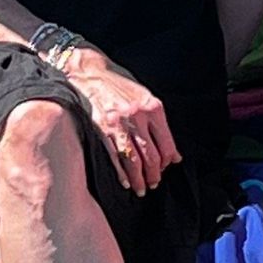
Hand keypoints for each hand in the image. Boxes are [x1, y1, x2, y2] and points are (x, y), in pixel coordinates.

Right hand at [58, 54, 179, 196]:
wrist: (89, 72)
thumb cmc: (117, 84)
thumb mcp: (144, 96)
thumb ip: (158, 124)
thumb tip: (173, 153)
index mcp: (153, 108)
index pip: (166, 145)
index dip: (167, 162)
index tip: (165, 169)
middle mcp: (138, 116)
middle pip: (152, 156)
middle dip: (154, 175)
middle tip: (153, 184)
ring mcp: (119, 124)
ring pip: (134, 160)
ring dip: (139, 179)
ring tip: (141, 189)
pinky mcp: (102, 129)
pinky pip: (115, 156)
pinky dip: (121, 173)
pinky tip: (125, 183)